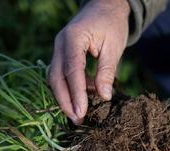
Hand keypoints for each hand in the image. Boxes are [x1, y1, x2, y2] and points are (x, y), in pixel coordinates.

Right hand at [49, 0, 129, 123]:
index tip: (81, 112)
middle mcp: (60, 44)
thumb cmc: (111, 24)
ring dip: (66, 97)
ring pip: (56, 78)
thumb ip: (107, 71)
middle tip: (77, 120)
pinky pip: (62, 75)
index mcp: (73, 38)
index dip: (76, 93)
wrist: (104, 7)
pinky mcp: (62, 55)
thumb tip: (105, 97)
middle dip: (65, 101)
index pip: (72, 70)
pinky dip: (72, 88)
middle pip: (56, 77)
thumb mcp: (114, 47)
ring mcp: (59, 49)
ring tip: (80, 114)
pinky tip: (85, 97)